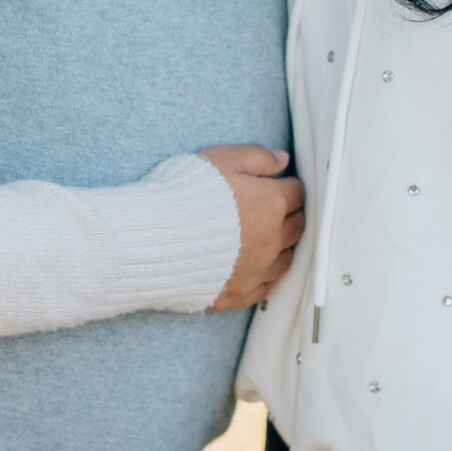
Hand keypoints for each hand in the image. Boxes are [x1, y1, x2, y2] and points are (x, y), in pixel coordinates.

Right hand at [197, 144, 302, 309]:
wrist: (154, 240)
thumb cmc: (185, 195)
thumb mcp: (222, 159)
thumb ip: (257, 157)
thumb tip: (282, 159)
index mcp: (272, 203)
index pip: (297, 193)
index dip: (286, 185)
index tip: (277, 184)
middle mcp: (272, 239)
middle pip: (297, 226)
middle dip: (289, 215)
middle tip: (273, 209)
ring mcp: (257, 270)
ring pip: (285, 259)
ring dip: (280, 246)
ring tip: (263, 237)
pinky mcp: (239, 293)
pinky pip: (265, 287)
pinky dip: (262, 275)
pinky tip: (250, 266)